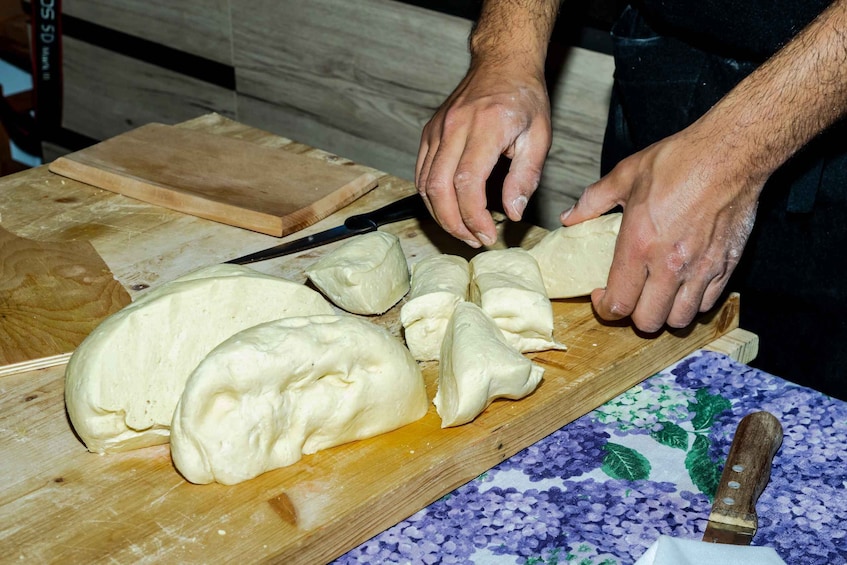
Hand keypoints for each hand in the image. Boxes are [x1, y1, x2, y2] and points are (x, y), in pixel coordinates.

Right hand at [415, 62, 551, 246]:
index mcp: (484, 127)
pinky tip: (450, 209)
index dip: (474, 216)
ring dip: (441, 214)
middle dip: (454, 223)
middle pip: (439, 188)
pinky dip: (431, 197)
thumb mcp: (539, 137)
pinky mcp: (429, 132)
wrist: (502, 62)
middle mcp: (454, 127)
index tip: (488, 234)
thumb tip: (513, 213)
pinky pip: (421, 173)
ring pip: (424, 184)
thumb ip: (525, 177)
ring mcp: (437, 129)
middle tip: (474, 240)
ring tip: (463, 230)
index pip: (467, 182)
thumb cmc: (524, 98)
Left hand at [562, 125, 761, 332]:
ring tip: (657, 294)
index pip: (618, 303)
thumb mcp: (625, 176)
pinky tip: (684, 283)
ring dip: (665, 313)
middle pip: (648, 322)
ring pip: (680, 319)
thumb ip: (592, 202)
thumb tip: (569, 218)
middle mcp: (669, 265)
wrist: (730, 154)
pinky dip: (693, 301)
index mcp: (638, 246)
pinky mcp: (726, 266)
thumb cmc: (678, 161)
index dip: (606, 308)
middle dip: (634, 315)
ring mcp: (701, 269)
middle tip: (631, 296)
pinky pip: (708, 303)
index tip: (603, 295)